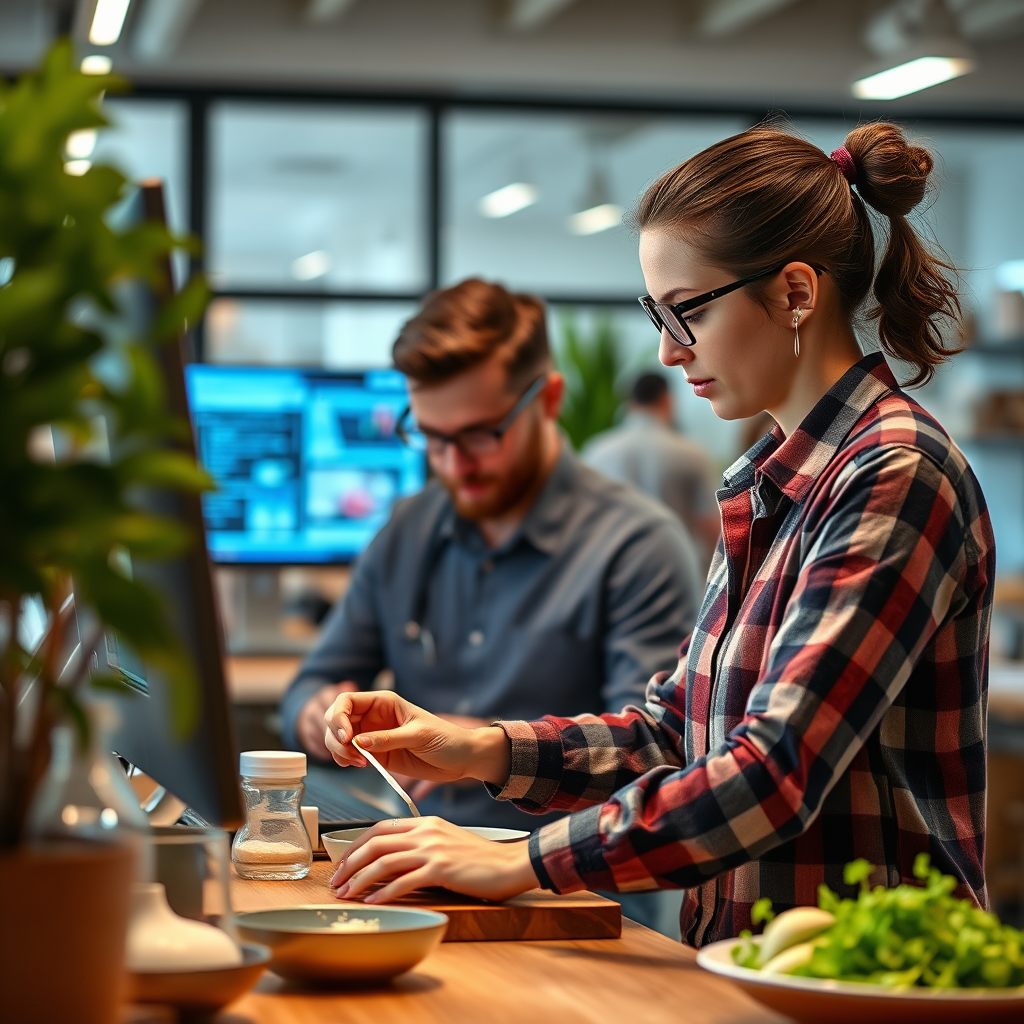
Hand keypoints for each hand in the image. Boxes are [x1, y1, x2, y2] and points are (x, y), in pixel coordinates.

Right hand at [323, 690, 509, 786]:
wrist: (461, 759)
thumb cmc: (447, 739)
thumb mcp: (419, 736)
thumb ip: (388, 739)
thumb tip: (359, 742)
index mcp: (384, 702)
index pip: (347, 700)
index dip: (339, 716)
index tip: (347, 737)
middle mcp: (374, 716)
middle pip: (337, 719)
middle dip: (336, 736)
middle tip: (350, 754)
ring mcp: (372, 735)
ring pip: (339, 738)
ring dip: (339, 751)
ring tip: (357, 762)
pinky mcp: (375, 754)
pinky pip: (350, 754)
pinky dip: (345, 760)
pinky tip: (358, 765)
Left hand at [329, 816, 537, 903]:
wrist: (509, 864)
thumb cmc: (480, 859)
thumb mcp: (447, 842)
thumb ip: (422, 845)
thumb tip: (392, 862)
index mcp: (426, 822)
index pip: (381, 828)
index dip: (356, 844)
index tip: (343, 861)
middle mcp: (426, 832)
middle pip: (375, 842)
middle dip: (350, 862)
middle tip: (336, 880)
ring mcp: (433, 849)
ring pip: (384, 861)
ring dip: (360, 879)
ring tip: (347, 894)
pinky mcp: (441, 869)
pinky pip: (404, 881)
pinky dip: (384, 892)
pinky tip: (373, 901)